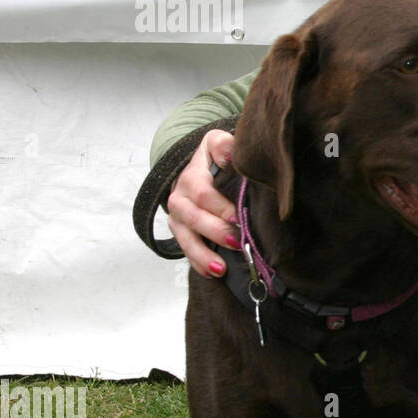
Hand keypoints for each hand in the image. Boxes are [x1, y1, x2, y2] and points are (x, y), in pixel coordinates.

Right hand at [166, 129, 238, 276]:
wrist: (195, 168)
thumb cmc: (214, 158)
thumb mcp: (216, 144)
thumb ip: (222, 145)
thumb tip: (229, 153)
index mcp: (191, 176)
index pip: (203, 193)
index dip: (220, 206)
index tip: (238, 216)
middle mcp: (180, 198)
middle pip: (194, 218)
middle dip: (215, 231)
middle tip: (237, 241)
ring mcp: (178, 218)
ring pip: (186, 238)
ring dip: (203, 254)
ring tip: (221, 268)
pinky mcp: (180, 232)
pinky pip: (186, 250)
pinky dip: (198, 263)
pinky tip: (212, 273)